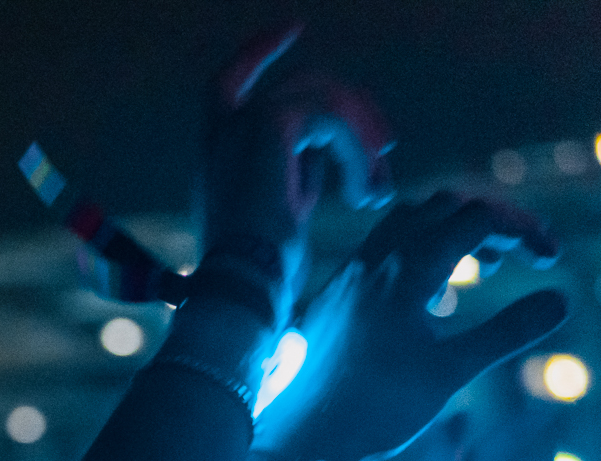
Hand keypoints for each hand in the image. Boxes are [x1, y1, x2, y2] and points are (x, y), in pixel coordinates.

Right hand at [201, 26, 394, 313]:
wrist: (241, 292)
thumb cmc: (262, 276)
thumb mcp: (281, 213)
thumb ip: (298, 173)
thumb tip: (334, 156)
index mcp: (216, 151)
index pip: (229, 79)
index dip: (259, 50)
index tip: (293, 28)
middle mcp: (222, 132)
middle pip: (300, 85)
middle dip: (352, 111)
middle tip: (384, 149)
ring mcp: (242, 127)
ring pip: (324, 98)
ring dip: (361, 141)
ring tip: (375, 190)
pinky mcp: (269, 129)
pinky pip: (331, 118)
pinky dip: (357, 154)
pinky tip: (364, 195)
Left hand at [250, 193, 566, 460]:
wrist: (302, 436)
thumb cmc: (375, 409)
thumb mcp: (450, 372)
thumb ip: (506, 332)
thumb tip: (561, 300)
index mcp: (407, 269)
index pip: (478, 217)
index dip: (522, 230)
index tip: (551, 259)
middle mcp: (375, 258)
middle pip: (445, 205)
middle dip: (491, 221)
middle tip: (521, 257)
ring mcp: (352, 271)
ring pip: (410, 219)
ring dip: (453, 229)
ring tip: (482, 266)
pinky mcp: (338, 290)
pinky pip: (384, 245)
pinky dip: (421, 247)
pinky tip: (433, 292)